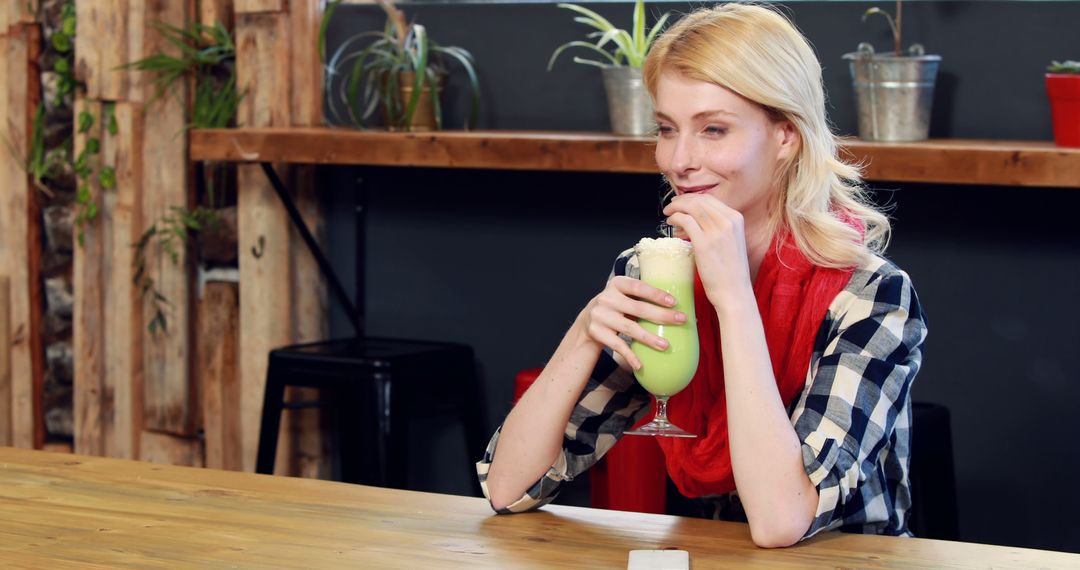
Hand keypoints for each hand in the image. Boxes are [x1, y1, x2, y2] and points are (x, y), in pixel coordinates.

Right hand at [579, 276, 687, 369]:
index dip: (656, 294)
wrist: (587, 321)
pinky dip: (630, 356)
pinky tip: (640, 365)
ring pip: (630, 328)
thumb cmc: (616, 307)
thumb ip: (642, 296)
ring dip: (649, 338)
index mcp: (617, 284)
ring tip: (665, 345)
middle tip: (681, 320)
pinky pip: (617, 345)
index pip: (638, 287)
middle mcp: (606, 298)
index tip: (674, 302)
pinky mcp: (597, 332)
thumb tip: (676, 306)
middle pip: (638, 308)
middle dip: (662, 315)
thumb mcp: (624, 295)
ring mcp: (600, 315)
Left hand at [663, 193, 752, 307]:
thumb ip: (718, 227)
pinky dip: (675, 218)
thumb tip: (697, 219)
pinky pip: (685, 221)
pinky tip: (671, 224)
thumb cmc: (730, 271)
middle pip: (698, 200)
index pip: (709, 198)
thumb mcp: (730, 241)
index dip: (691, 198)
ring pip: (690, 207)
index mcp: (736, 218)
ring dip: (675, 208)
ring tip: (668, 215)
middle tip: (671, 207)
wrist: (734, 292)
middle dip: (681, 201)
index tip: (681, 203)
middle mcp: (728, 221)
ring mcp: (717, 231)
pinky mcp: (704, 243)